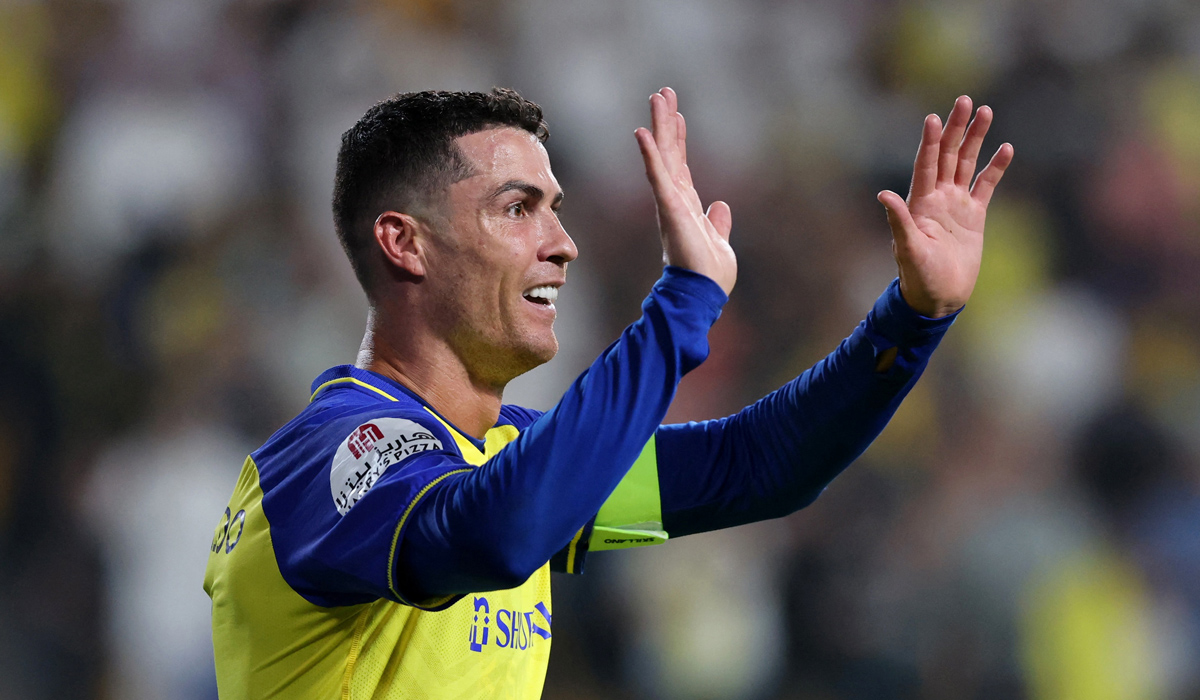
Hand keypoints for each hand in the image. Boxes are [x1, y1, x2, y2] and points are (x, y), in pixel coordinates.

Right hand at [636, 88, 736, 295]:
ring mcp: (670, 202)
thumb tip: (721, 205)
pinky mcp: (669, 208)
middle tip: (663, 92)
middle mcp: (674, 199)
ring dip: (659, 126)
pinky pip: (657, 176)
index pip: (681, 165)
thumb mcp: (718, 240)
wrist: (703, 293)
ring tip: (657, 97)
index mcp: (685, 205)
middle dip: (666, 122)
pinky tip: (642, 132)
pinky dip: (650, 154)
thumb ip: (718, 222)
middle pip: (669, 153)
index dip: (679, 139)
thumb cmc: (708, 273)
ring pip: (663, 156)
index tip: (678, 114)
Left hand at [878, 96, 1013, 317]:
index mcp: (919, 203)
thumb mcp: (908, 249)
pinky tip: (1005, 148)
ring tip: (985, 111)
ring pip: (967, 164)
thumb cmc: (919, 276)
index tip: (933, 118)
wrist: (939, 296)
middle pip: (948, 155)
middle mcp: (937, 198)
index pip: (926, 165)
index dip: (930, 142)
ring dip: (975, 138)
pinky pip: (986, 186)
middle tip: (964, 100)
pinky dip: (996, 168)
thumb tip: (883, 194)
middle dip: (955, 128)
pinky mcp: (974, 216)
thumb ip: (898, 221)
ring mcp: (956, 204)